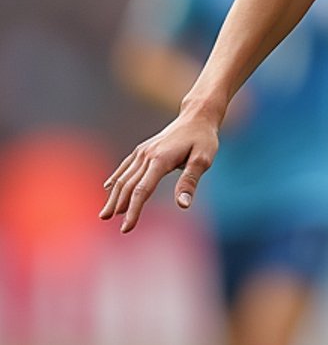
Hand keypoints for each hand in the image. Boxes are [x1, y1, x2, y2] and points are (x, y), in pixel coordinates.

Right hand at [100, 110, 219, 231]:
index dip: (133, 211)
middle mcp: (146, 155)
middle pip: (128, 185)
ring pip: (123, 177)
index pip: (142, 190)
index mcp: (160, 160)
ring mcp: (143, 151)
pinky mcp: (143, 149)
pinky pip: (125, 166)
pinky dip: (116, 178)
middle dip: (119, 206)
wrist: (197, 116)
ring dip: (114, 196)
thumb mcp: (203, 160)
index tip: (126, 228)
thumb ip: (190, 182)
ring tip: (106, 214)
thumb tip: (183, 205)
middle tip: (110, 223)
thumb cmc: (203, 139)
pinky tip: (108, 188)